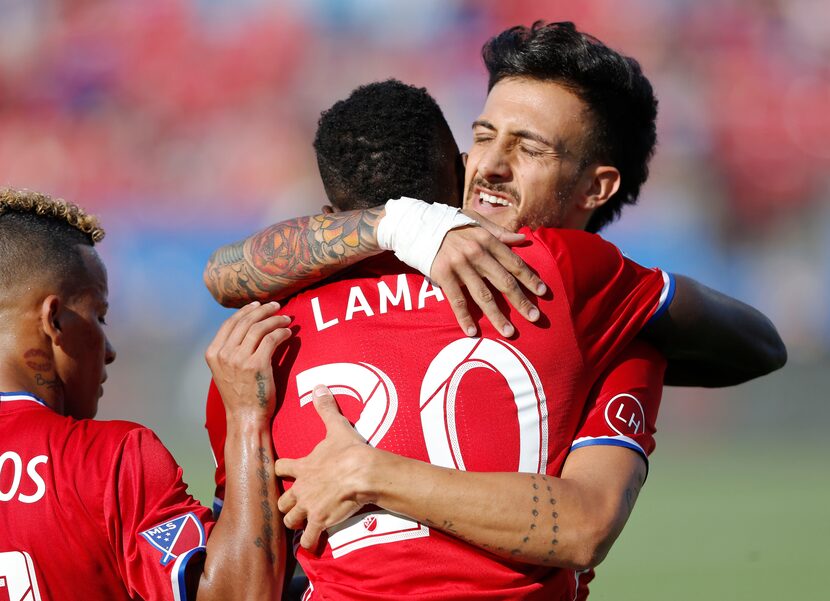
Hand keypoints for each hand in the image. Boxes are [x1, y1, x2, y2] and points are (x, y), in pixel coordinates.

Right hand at [205, 301, 292, 419]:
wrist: (246, 417)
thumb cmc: (240, 395)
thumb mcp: (225, 370)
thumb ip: (230, 350)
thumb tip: (246, 327)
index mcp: (213, 353)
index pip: (230, 323)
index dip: (245, 311)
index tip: (258, 305)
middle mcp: (224, 354)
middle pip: (245, 322)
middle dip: (263, 310)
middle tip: (277, 306)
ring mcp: (239, 359)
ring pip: (259, 328)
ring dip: (275, 320)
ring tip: (286, 319)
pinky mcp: (257, 365)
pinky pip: (272, 339)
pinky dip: (282, 333)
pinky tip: (289, 333)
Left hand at [275, 385, 372, 550]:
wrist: (363, 473)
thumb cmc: (349, 450)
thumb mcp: (336, 426)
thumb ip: (325, 408)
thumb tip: (319, 386)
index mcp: (302, 466)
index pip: (280, 468)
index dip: (281, 471)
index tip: (284, 472)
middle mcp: (301, 488)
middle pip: (283, 501)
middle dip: (287, 504)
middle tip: (295, 503)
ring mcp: (309, 507)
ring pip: (290, 520)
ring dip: (295, 522)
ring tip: (302, 523)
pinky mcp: (320, 521)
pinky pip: (309, 538)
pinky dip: (310, 542)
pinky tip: (313, 542)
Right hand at [430, 211, 546, 336]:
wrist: (418, 226)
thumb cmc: (451, 225)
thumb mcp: (477, 222)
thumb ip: (500, 233)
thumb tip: (523, 239)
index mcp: (488, 240)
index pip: (514, 262)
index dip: (530, 278)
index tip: (543, 292)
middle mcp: (477, 253)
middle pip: (504, 282)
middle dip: (521, 301)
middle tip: (535, 317)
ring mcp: (460, 265)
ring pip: (483, 295)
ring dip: (497, 316)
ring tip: (509, 332)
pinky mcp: (443, 275)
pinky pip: (457, 301)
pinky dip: (465, 318)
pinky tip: (473, 332)